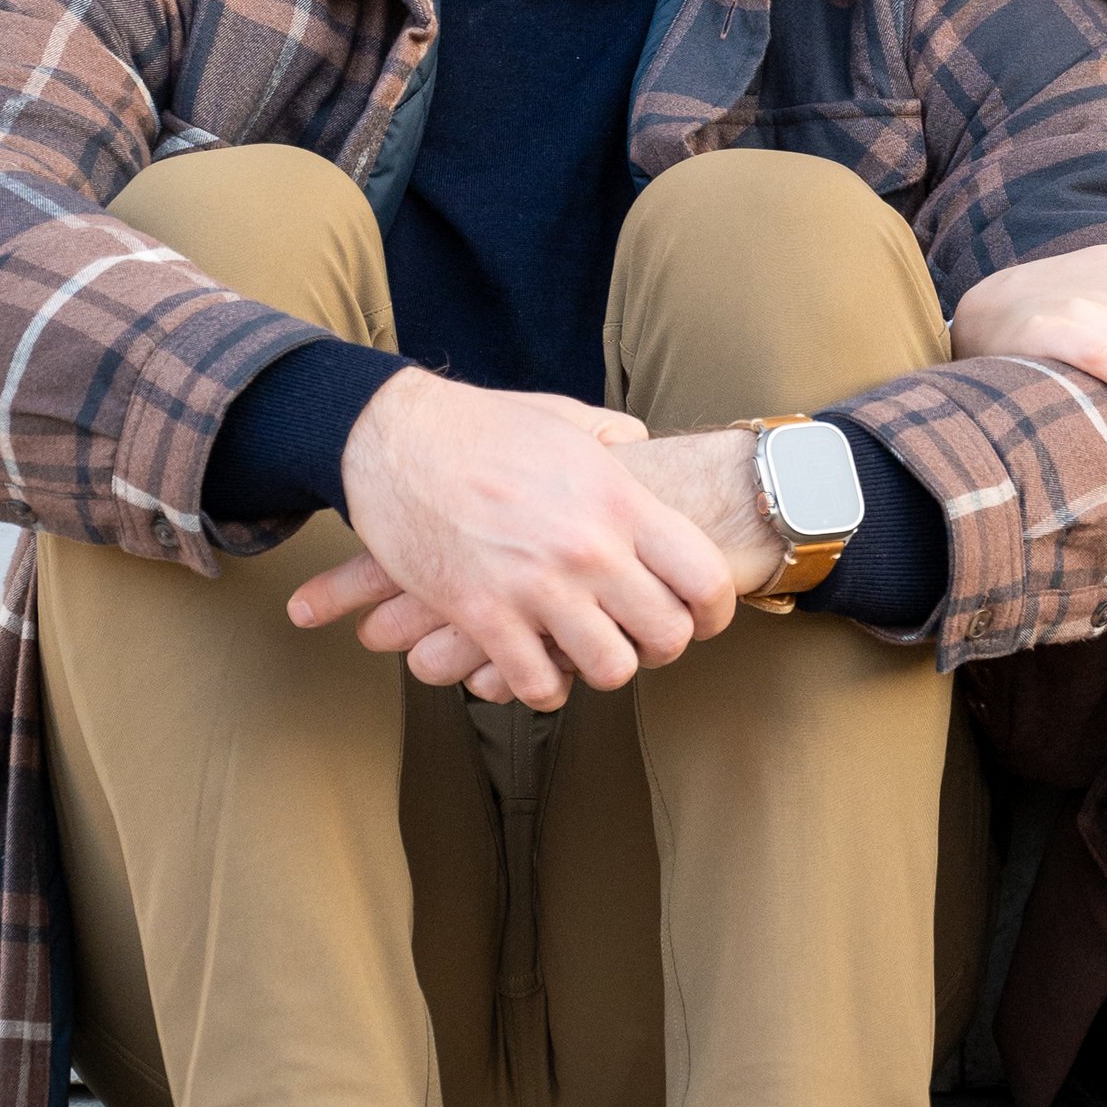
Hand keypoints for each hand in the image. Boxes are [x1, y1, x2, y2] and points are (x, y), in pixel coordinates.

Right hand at [285, 370, 746, 709]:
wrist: (393, 436)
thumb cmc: (481, 425)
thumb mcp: (566, 419)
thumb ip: (616, 438)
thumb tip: (643, 446)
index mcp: (619, 500)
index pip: (705, 578)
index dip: (713, 611)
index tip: (700, 618)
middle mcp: (589, 548)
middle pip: (667, 635)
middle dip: (660, 646)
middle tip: (640, 639)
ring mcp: (536, 586)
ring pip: (610, 670)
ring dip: (602, 669)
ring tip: (587, 653)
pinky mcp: (482, 616)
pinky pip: (536, 684)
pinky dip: (542, 687)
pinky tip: (536, 670)